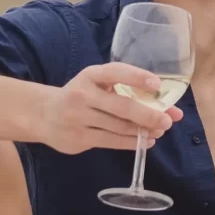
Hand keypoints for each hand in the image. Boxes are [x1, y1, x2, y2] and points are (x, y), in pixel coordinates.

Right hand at [36, 63, 181, 155]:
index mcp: (90, 75)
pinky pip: (111, 141)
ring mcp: (79, 118)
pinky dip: (132, 142)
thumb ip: (127, 91)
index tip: (157, 84)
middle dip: (148, 114)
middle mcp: (83, 94)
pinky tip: (145, 141)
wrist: (43, 114)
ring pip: (119, 127)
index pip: (115, 72)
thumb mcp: (96, 84)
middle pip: (122, 106)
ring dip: (143, 131)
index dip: (137, 77)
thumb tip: (170, 107)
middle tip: (167, 120)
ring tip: (159, 131)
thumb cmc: (80, 96)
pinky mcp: (79, 138)